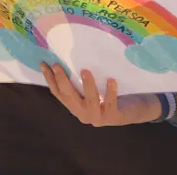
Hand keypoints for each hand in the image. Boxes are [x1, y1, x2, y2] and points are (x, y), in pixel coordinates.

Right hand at [42, 64, 160, 126]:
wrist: (132, 112)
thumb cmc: (110, 96)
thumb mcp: (93, 89)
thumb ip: (81, 82)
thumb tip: (70, 58)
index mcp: (76, 106)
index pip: (59, 93)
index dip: (49, 79)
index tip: (43, 63)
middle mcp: (83, 114)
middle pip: (69, 97)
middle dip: (62, 81)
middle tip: (57, 65)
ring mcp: (97, 117)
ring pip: (89, 101)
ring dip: (87, 86)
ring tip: (85, 71)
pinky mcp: (112, 117)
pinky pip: (110, 103)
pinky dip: (110, 92)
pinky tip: (111, 79)